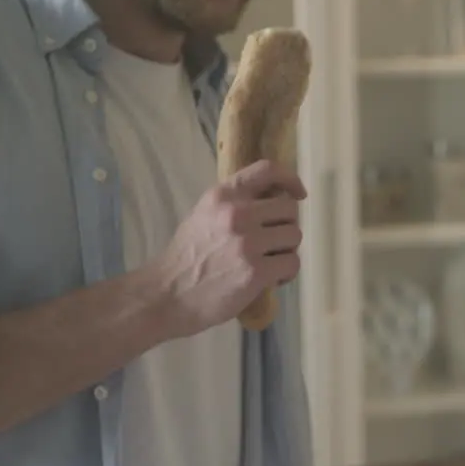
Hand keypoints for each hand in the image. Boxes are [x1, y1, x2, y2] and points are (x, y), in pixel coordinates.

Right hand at [147, 159, 305, 337]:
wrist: (166, 295)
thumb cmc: (187, 257)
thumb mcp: (204, 214)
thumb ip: (234, 202)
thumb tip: (273, 198)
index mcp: (223, 195)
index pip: (267, 170)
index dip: (290, 179)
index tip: (297, 194)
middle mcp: (237, 213)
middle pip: (289, 209)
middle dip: (285, 227)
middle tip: (272, 243)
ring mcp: (248, 242)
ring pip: (294, 236)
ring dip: (287, 251)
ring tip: (269, 263)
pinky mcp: (256, 271)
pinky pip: (292, 262)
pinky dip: (286, 273)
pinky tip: (271, 279)